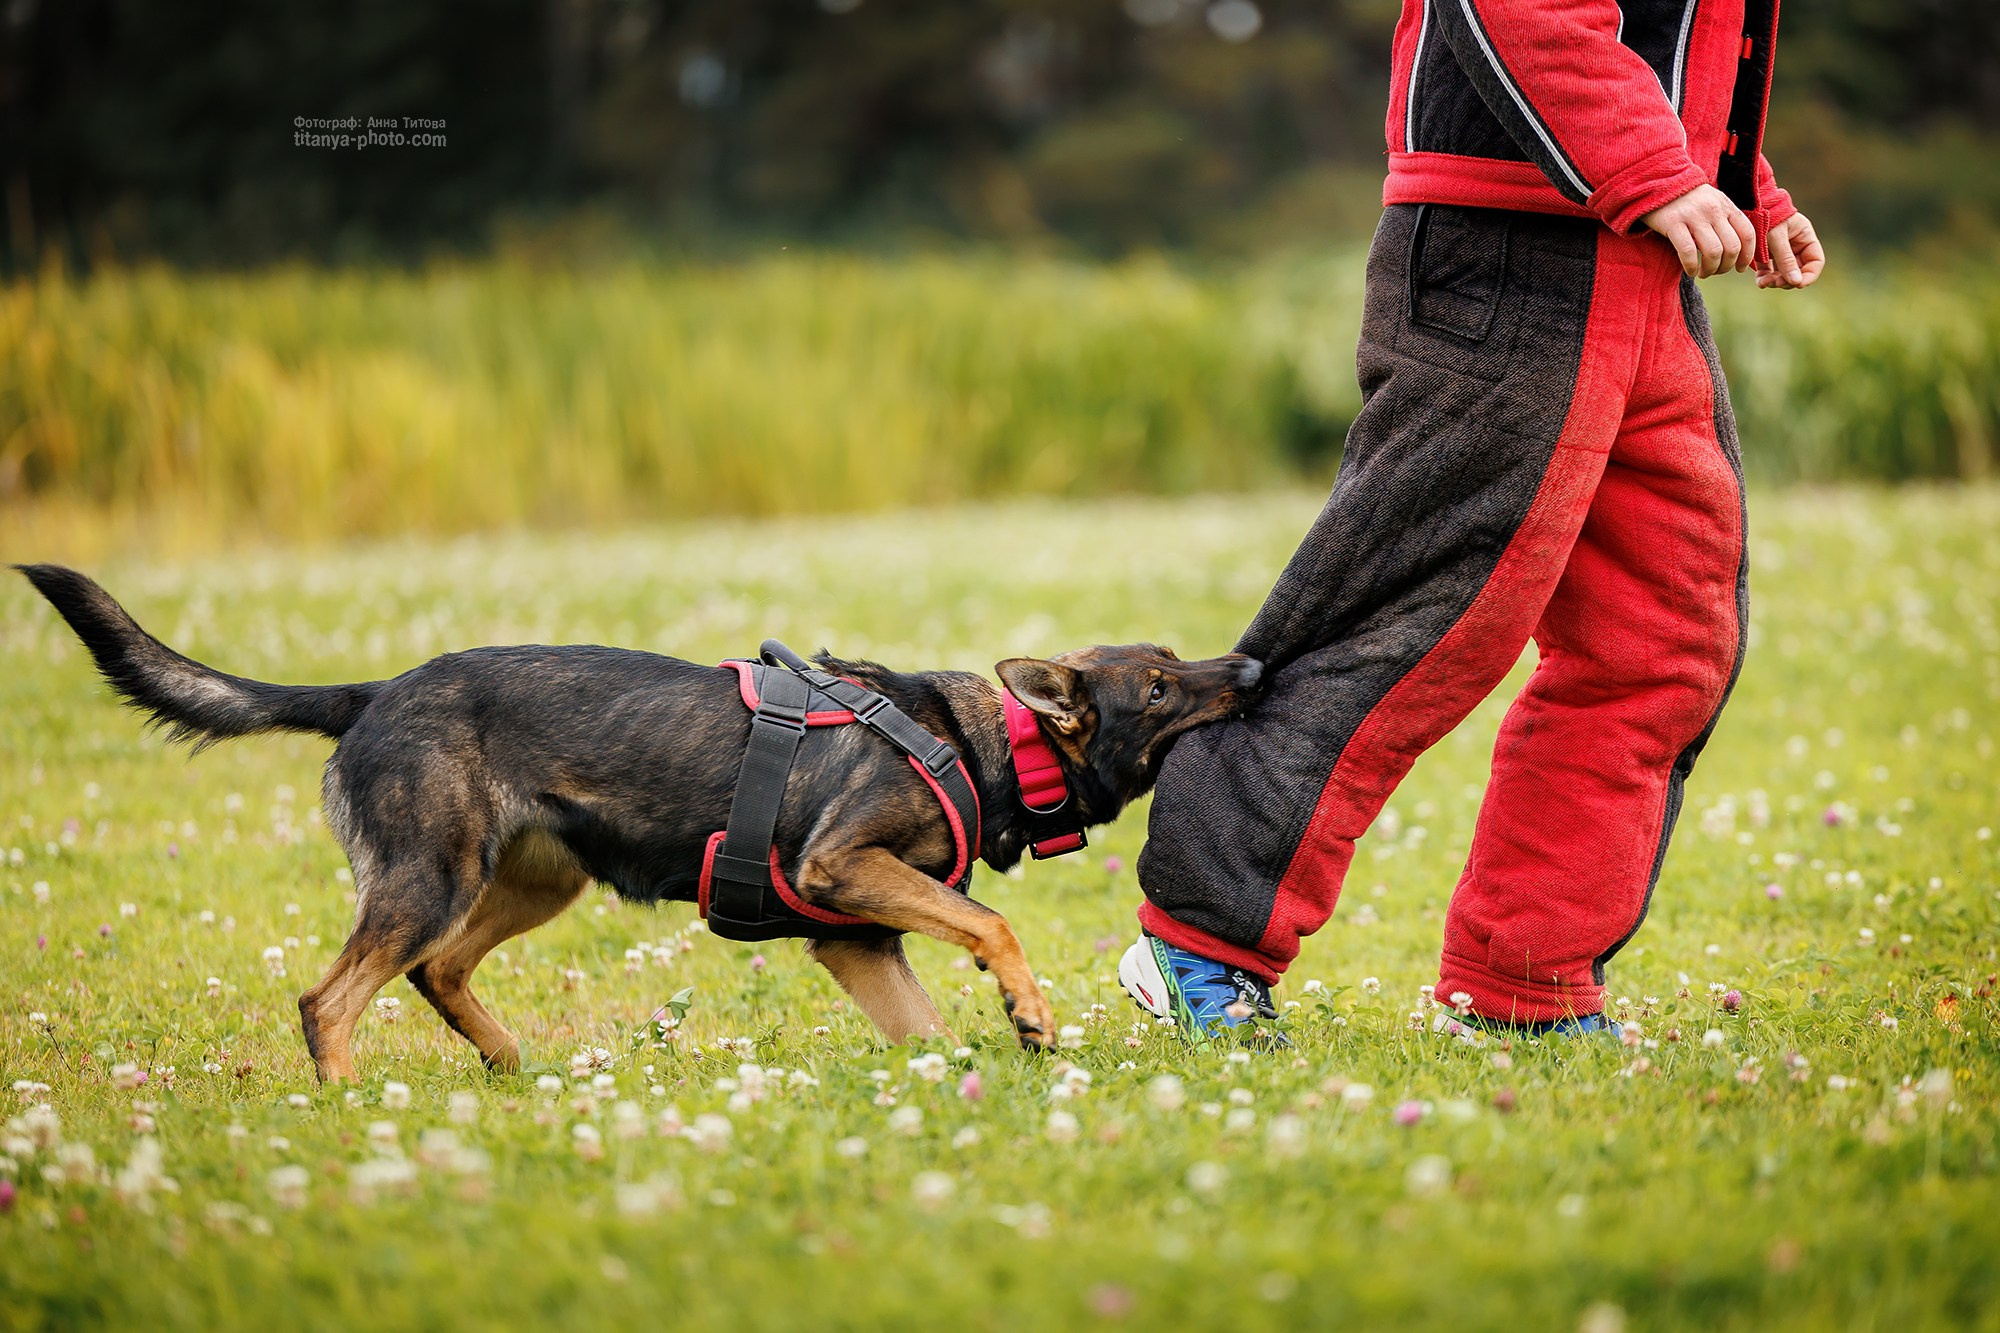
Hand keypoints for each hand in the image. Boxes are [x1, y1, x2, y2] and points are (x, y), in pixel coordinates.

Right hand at [1641, 184, 1756, 278]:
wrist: (1658, 183)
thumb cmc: (1687, 201)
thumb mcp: (1713, 204)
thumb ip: (1725, 222)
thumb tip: (1737, 251)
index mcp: (1726, 206)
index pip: (1747, 233)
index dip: (1747, 256)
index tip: (1740, 268)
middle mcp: (1713, 210)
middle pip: (1732, 247)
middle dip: (1726, 266)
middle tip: (1716, 272)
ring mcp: (1693, 216)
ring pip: (1713, 252)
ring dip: (1710, 269)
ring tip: (1703, 273)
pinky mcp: (1673, 223)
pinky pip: (1688, 251)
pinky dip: (1691, 267)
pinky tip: (1690, 271)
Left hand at [1756, 212, 1825, 289]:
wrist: (1746, 206)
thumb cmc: (1765, 216)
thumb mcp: (1776, 237)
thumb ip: (1786, 259)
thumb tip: (1796, 282)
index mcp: (1805, 237)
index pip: (1815, 261)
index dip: (1809, 275)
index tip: (1798, 284)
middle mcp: (1796, 245)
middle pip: (1799, 271)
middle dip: (1788, 280)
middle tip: (1775, 283)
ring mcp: (1782, 251)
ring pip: (1783, 274)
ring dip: (1776, 281)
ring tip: (1765, 282)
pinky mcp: (1767, 255)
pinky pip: (1769, 271)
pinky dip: (1765, 278)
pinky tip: (1760, 281)